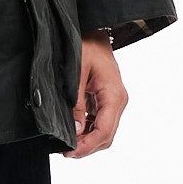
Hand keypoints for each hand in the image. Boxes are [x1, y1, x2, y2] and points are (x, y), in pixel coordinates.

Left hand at [60, 31, 127, 159]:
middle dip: (87, 147)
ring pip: (104, 131)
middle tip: (65, 152)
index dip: (87, 146)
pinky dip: (88, 130)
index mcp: (114, 95)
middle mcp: (118, 101)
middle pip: (106, 136)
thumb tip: (75, 130)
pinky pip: (100, 122)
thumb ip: (75, 102)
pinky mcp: (106, 100)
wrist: (93, 31)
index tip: (69, 152)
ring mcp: (114, 101)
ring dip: (88, 141)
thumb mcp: (76, 72)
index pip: (104, 131)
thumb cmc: (85, 46)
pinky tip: (73, 131)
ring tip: (67, 145)